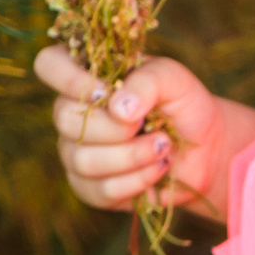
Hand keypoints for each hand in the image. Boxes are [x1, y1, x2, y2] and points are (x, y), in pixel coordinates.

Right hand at [32, 46, 228, 221]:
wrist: (204, 149)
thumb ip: (147, 81)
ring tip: (164, 146)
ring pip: (83, 159)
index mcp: (88, 74)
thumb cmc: (183, 105)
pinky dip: (137, 180)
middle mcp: (73, 111)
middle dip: (115, 127)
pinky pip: (100, 189)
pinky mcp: (89, 187)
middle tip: (149, 124)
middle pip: (64, 118)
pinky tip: (158, 169)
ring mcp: (76, 150)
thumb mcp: (174, 80)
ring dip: (132, 156)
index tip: (107, 93)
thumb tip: (117, 107)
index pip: (49, 64)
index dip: (68, 78)